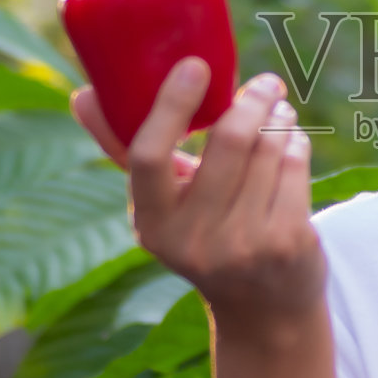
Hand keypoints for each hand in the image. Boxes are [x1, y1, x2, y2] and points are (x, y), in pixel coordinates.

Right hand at [71, 57, 324, 347]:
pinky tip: (292, 143)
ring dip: (278, 119)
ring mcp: (244, 244)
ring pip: (269, 147)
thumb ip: (125, 150)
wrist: (264, 311)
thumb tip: (81, 96)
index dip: (171, 105)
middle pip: (228, 141)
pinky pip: (295, 164)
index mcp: (150, 224)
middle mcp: (193, 240)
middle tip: (265, 81)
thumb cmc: (204, 236)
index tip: (194, 66)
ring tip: (278, 111)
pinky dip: (296, 143)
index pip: (148, 155)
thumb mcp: (162, 207)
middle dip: (252, 99)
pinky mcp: (288, 241)